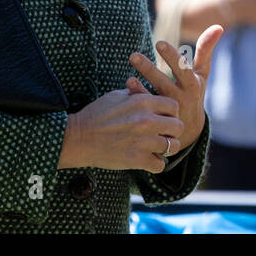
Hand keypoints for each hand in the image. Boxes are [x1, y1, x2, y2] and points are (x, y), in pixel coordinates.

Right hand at [58, 88, 183, 172]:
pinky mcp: (136, 160)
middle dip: (173, 131)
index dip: (171, 113)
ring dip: (167, 148)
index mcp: (143, 102)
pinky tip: (148, 160)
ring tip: (157, 148)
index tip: (164, 118)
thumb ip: (137, 94)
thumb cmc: (95, 115)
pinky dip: (156, 164)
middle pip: (178, 126)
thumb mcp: (116, 96)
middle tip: (164, 134)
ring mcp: (143, 141)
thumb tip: (149, 90)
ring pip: (173, 146)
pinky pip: (160, 164)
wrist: (77, 138)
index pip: (174, 106)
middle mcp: (147, 120)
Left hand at [128, 24, 223, 155]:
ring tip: (128, 74)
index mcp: (192, 84)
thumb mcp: (202, 73)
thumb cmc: (194, 92)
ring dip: (139, 86)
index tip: (159, 43)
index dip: (171, 57)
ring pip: (153, 97)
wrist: (189, 129)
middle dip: (148, 69)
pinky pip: (146, 110)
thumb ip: (205, 50)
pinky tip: (128, 86)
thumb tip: (218, 26)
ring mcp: (169, 111)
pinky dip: (137, 97)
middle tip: (133, 56)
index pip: (183, 69)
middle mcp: (181, 98)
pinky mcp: (158, 121)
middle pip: (164, 83)